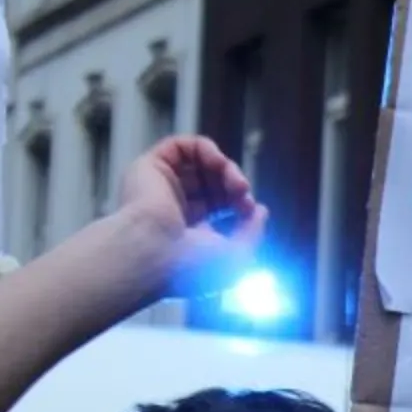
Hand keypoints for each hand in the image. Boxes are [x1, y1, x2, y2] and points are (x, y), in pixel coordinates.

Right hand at [114, 135, 267, 297]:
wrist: (153, 255)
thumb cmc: (191, 266)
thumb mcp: (236, 256)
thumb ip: (253, 232)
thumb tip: (261, 210)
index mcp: (190, 232)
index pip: (220, 206)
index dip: (240, 202)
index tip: (250, 209)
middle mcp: (174, 207)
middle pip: (213, 182)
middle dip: (235, 184)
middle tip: (243, 193)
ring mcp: (161, 187)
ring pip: (200, 164)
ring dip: (225, 166)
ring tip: (234, 180)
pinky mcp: (150, 168)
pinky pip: (181, 146)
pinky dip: (205, 148)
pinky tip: (217, 161)